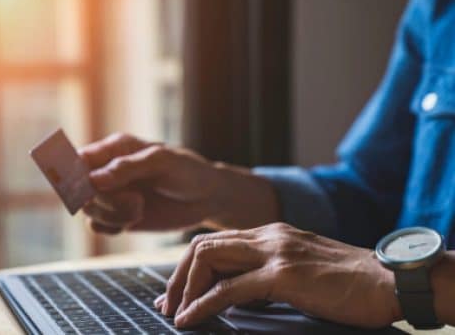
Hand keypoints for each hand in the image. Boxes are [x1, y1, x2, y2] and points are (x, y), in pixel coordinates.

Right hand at [79, 133, 277, 233]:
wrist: (207, 198)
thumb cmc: (188, 171)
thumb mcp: (162, 162)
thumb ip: (128, 167)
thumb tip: (93, 179)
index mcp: (115, 149)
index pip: (79, 158)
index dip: (74, 173)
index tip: (87, 187)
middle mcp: (108, 171)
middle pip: (80, 188)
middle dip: (102, 200)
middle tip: (133, 202)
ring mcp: (113, 195)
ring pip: (88, 209)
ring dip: (110, 215)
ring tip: (138, 210)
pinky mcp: (119, 216)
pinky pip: (98, 226)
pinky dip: (111, 226)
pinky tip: (133, 221)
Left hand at [156, 222, 400, 328]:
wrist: (387, 280)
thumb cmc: (347, 280)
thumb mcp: (300, 268)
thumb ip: (268, 272)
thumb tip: (238, 292)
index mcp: (271, 233)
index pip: (216, 242)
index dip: (189, 267)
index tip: (178, 293)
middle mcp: (268, 236)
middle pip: (203, 246)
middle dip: (178, 276)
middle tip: (167, 304)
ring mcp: (275, 252)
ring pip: (210, 260)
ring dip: (184, 288)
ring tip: (174, 313)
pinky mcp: (283, 274)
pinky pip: (229, 289)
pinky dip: (203, 304)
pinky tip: (190, 319)